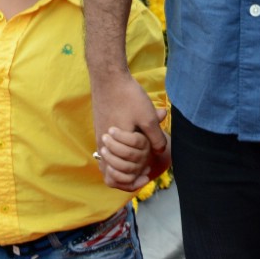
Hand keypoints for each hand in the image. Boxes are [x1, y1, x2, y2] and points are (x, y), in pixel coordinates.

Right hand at [91, 75, 166, 190]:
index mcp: (115, 145)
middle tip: (145, 173)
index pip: (120, 174)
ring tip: (139, 164)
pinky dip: (117, 157)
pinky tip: (132, 151)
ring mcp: (99, 137)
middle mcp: (103, 144)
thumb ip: (156, 138)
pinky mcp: (100, 129)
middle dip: (128, 176)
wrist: (109, 78)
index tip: (148, 175)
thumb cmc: (128, 97)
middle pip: (111, 173)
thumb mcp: (148, 117)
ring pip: (107, 163)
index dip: (134, 180)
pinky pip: (106, 152)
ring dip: (122, 167)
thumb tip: (160, 152)